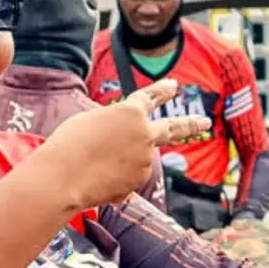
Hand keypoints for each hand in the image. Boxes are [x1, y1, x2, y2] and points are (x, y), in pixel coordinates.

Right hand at [41, 79, 210, 207]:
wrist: (63, 177)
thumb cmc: (70, 143)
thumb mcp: (91, 121)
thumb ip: (115, 125)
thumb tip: (124, 141)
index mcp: (131, 111)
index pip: (150, 98)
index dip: (162, 91)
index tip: (174, 85)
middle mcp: (145, 134)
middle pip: (173, 128)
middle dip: (191, 124)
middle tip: (205, 121)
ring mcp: (145, 159)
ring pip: (136, 157)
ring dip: (121, 160)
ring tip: (94, 162)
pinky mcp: (138, 181)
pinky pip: (128, 177)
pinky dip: (115, 177)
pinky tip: (97, 177)